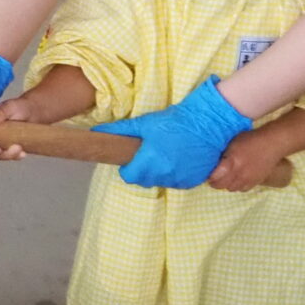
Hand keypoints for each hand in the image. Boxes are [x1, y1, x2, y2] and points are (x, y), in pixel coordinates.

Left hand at [95, 77, 251, 188]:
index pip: (129, 177)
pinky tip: (179, 160)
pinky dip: (175, 175)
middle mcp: (165, 174)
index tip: (133, 158)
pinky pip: (178, 183)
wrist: (207, 123)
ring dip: (160, 173)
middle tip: (150, 154)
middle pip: (144, 180)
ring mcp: (181, 179)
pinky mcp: (194, 180)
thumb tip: (97, 130)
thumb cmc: (173, 122)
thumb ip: (120, 130)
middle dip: (143, 170)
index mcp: (150, 161)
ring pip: (161, 182)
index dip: (128, 168)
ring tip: (166, 154)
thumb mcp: (144, 123)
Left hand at [206, 132, 292, 193]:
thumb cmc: (250, 140)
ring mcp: (249, 179)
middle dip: (215, 182)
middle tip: (214, 177)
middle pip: (221, 185)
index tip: (207, 173)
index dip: (209, 176)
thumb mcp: (232, 144)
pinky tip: (237, 179)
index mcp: (232, 162)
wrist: (272, 144)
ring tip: (225, 177)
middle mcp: (240, 173)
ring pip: (231, 188)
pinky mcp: (256, 182)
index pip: (215, 177)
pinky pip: (242, 189)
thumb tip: (211, 163)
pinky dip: (237, 186)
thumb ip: (222, 155)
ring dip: (226, 184)